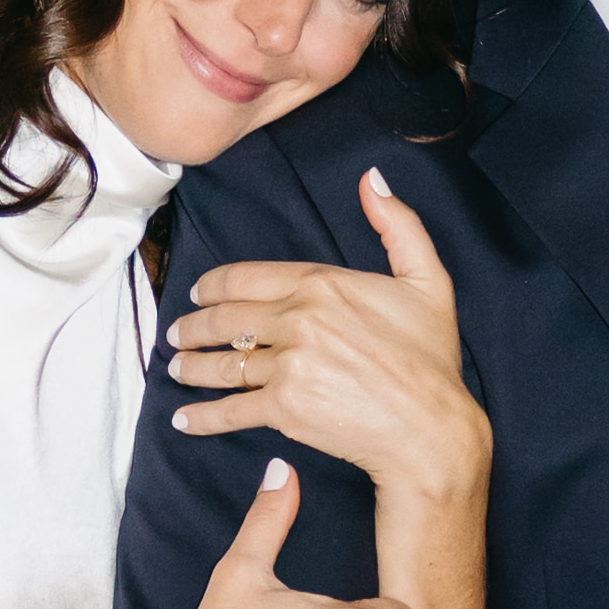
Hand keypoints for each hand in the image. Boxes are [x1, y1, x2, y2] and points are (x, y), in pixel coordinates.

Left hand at [165, 173, 483, 521]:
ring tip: (177, 369)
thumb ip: (398, 225)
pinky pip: (230, 410)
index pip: (246, 278)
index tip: (198, 293)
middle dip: (193, 326)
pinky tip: (184, 419)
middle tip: (177, 334)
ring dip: (191, 366)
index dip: (213, 286)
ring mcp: (288, 365)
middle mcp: (299, 320)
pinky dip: (201, 417)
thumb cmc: (431, 359)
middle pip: (226, 319)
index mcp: (323, 284)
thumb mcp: (428, 280)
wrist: (431, 427)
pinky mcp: (284, 410)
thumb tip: (373, 180)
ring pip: (223, 363)